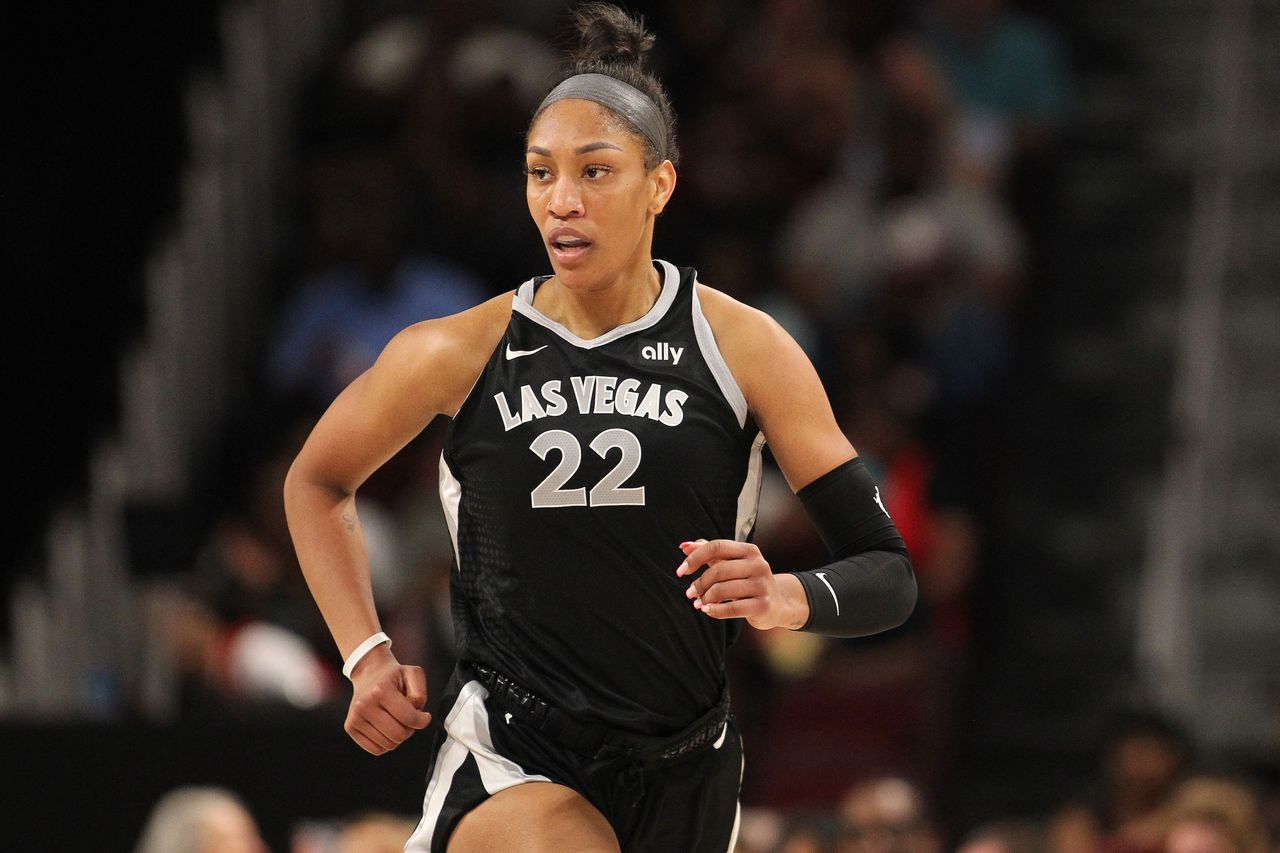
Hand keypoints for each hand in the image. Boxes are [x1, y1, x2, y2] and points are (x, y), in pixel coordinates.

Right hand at [345, 645, 430, 754]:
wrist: (369, 673)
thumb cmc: (394, 676)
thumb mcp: (413, 674)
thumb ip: (420, 693)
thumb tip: (417, 715)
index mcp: (381, 690)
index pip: (408, 717)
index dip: (422, 720)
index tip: (424, 715)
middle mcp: (364, 704)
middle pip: (398, 735)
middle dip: (410, 729)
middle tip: (409, 718)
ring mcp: (355, 717)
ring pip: (388, 745)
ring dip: (398, 737)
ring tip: (396, 720)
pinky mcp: (350, 727)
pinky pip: (376, 749)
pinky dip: (386, 743)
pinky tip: (387, 728)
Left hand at [676, 539, 808, 630]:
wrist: (777, 603)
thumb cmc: (747, 580)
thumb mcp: (731, 563)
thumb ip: (709, 552)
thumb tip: (684, 546)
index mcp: (749, 550)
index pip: (717, 547)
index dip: (695, 558)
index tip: (681, 571)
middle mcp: (758, 565)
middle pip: (719, 570)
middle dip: (699, 583)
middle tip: (689, 593)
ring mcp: (762, 585)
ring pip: (723, 590)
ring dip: (705, 598)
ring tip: (699, 603)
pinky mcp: (763, 605)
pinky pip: (732, 609)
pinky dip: (715, 611)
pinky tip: (707, 610)